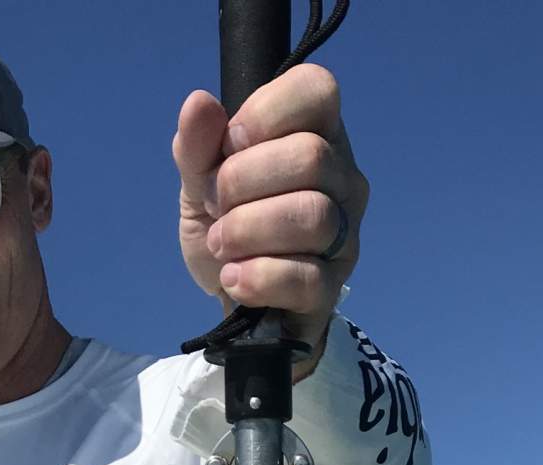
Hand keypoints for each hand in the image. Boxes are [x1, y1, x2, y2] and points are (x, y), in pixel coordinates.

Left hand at [174, 64, 367, 374]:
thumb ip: (197, 145)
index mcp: (316, 135)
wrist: (231, 296)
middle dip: (243, 181)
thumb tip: (199, 104)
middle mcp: (343, 179)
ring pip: (312, 216)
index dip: (266, 112)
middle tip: (216, 205)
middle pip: (311, 157)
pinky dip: (258, 277)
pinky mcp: (333, 287)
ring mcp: (345, 235)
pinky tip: (234, 278)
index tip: (230, 144)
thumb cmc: (225, 226)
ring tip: (222, 245)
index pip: (317, 90)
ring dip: (249, 230)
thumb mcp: (199, 181)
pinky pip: (306, 277)